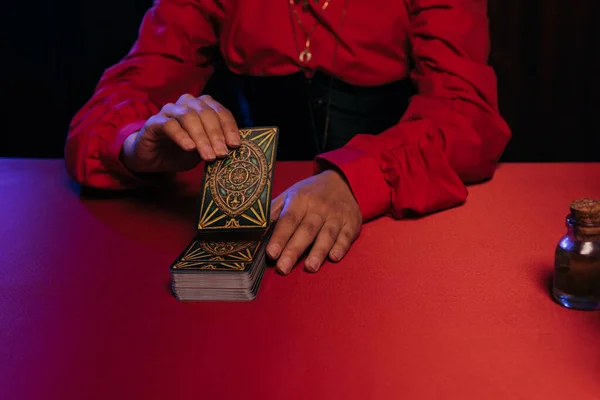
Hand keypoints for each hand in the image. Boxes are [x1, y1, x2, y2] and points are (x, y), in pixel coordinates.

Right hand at [120, 94, 239, 173]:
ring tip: (208, 156)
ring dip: (201, 138)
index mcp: (203, 107)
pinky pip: (170, 125)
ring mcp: (170, 110)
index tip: (235, 145)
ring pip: (189, 117)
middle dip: (216, 134)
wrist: (153, 158)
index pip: (220, 112)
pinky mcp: (154, 121)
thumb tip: (234, 150)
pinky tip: (190, 148)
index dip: (229, 128)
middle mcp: (187, 103)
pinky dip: (182, 136)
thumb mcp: (204, 150)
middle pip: (206, 113)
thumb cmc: (181, 151)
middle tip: (222, 154)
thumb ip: (216, 146)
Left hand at [267, 169, 361, 274]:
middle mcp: (319, 207)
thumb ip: (275, 210)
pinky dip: (341, 246)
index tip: (271, 253)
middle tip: (283, 268)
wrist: (342, 180)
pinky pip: (346, 235)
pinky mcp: (352, 222)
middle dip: (294, 250)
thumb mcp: (291, 194)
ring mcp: (337, 214)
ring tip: (310, 267)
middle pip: (306, 230)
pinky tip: (334, 257)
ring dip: (318, 251)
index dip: (280, 237)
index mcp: (300, 199)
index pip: (288, 220)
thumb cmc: (310, 193)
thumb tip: (256, 228)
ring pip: (327, 234)